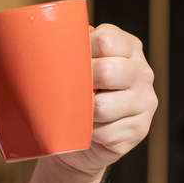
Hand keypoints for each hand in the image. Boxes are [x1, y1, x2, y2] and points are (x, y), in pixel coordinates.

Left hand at [53, 24, 156, 177]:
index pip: (106, 40)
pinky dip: (89, 134)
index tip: (65, 63)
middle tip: (67, 91)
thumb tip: (38, 41)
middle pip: (106, 71)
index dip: (80, 52)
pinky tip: (88, 131)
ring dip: (82, 113)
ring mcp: (145, 102)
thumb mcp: (76, 66)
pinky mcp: (139, 130)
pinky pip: (105, 132)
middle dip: (79, 83)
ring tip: (76, 112)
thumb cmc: (74, 96)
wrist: (82, 141)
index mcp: (129, 48)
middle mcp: (143, 73)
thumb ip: (70, 51)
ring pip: (102, 106)